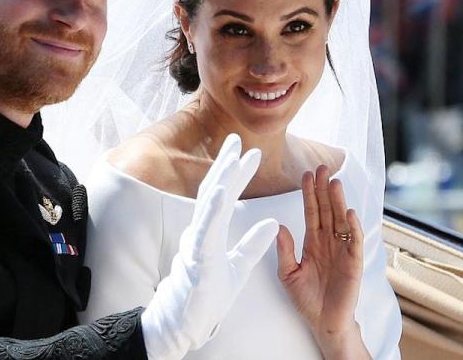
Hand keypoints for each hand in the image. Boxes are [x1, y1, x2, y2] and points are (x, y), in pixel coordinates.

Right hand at [141, 134, 278, 359]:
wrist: (188, 322)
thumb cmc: (208, 295)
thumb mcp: (239, 266)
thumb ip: (253, 244)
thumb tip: (274, 223)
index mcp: (210, 232)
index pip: (224, 196)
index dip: (235, 173)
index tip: (248, 152)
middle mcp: (200, 232)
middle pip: (213, 192)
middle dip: (224, 165)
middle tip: (236, 139)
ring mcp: (197, 244)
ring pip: (208, 207)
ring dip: (220, 180)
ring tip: (232, 158)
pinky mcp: (197, 259)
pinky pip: (205, 231)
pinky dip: (212, 210)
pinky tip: (221, 192)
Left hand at [276, 165, 369, 358]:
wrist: (323, 322)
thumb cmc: (306, 299)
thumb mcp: (288, 273)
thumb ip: (284, 251)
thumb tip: (279, 226)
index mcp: (312, 242)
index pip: (311, 211)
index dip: (309, 193)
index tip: (305, 174)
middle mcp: (328, 242)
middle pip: (327, 210)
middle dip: (324, 189)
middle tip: (321, 167)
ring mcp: (342, 250)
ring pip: (340, 220)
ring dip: (338, 202)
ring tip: (334, 182)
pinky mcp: (354, 263)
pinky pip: (354, 241)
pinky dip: (353, 227)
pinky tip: (349, 212)